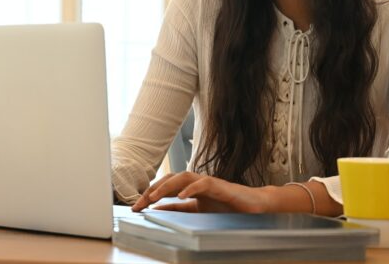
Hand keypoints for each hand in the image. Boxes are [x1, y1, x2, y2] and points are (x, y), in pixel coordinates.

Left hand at [130, 172, 274, 212]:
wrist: (253, 207)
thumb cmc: (227, 207)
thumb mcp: (197, 211)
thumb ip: (178, 210)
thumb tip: (156, 210)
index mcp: (189, 188)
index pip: (165, 187)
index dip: (149, 195)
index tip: (136, 207)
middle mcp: (196, 182)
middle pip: (170, 179)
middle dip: (153, 190)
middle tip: (139, 203)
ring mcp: (207, 182)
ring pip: (183, 177)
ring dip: (167, 186)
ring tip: (154, 197)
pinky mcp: (220, 185)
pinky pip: (202, 183)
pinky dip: (190, 188)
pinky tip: (180, 196)